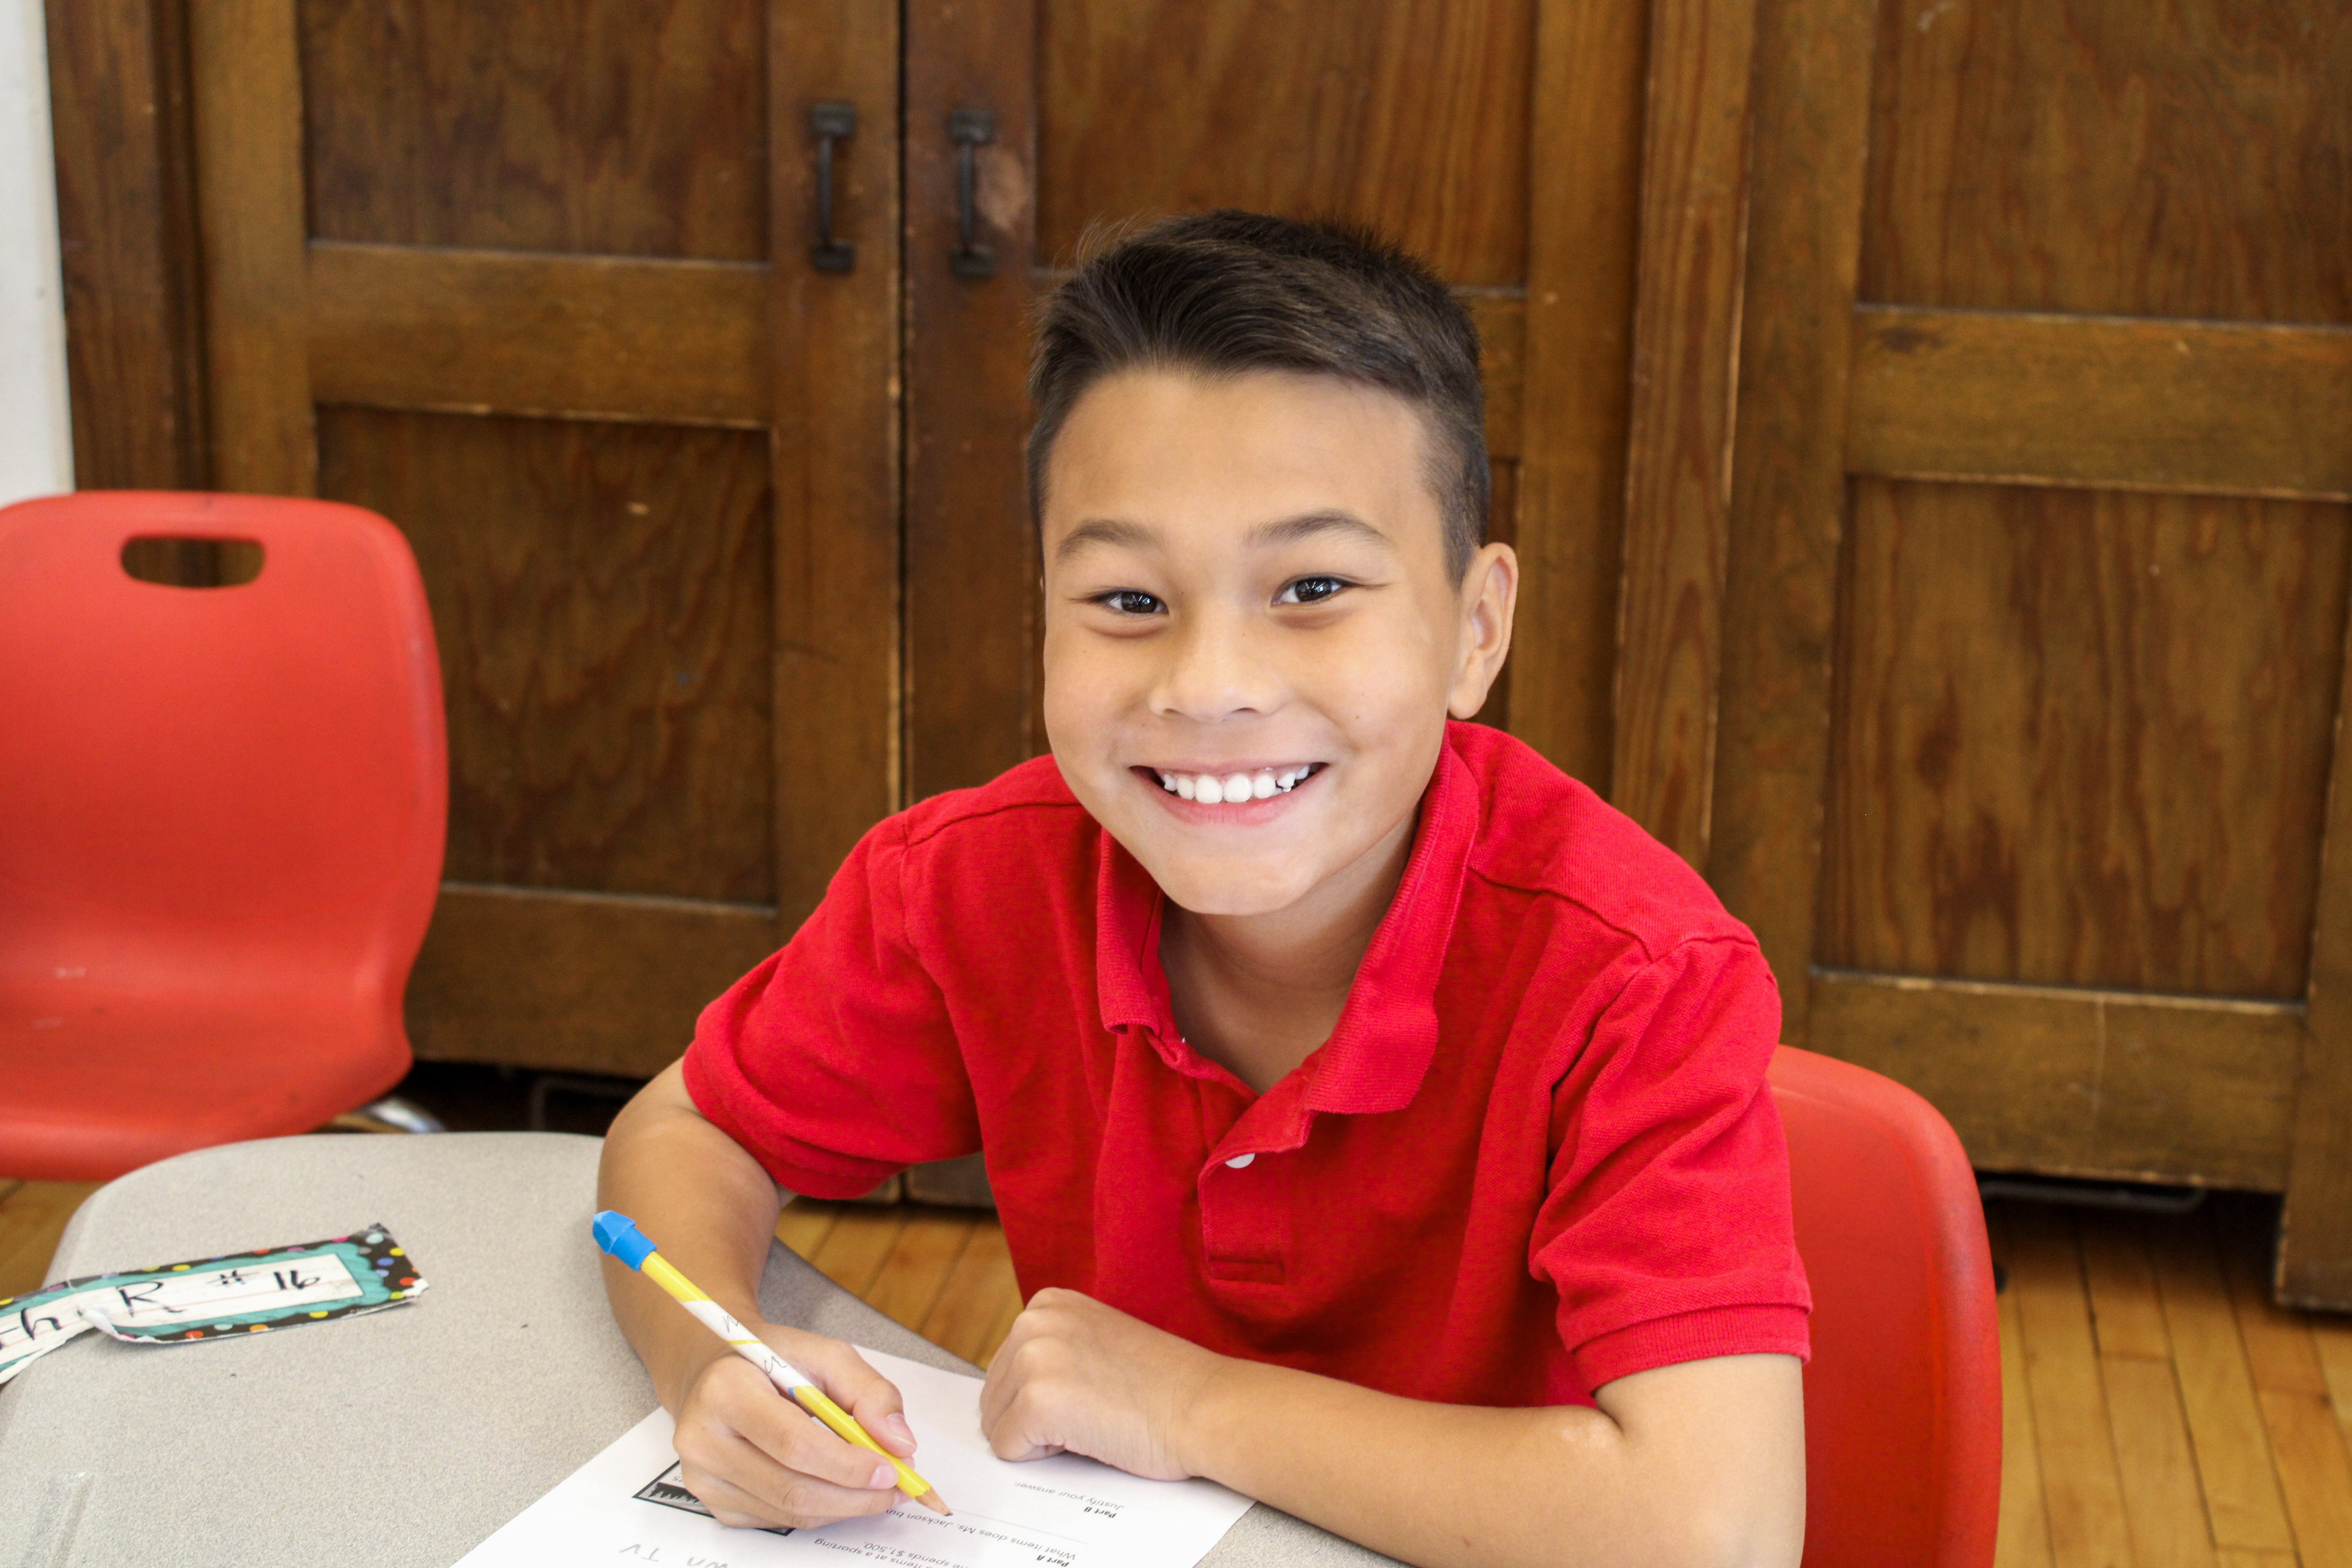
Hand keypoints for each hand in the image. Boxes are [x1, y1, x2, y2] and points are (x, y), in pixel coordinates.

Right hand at [671, 1322, 920, 1528]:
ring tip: (878, 1488)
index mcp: (726, 1391)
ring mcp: (704, 1477)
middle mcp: (704, 1439)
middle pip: (792, 1487)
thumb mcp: (825, 1355)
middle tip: (897, 1485)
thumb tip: (900, 1443)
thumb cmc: (772, 1361)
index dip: (848, 1463)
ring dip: (843, 1507)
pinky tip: (840, 1491)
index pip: (793, 1443)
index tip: (891, 1467)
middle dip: (855, 1494)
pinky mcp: (713, 1502)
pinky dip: (819, 1511)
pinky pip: (777, 1520)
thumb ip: (869, 1392)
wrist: (717, 1374)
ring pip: (788, 1511)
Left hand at [978, 1288, 1225, 1480]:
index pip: (1005, 1367)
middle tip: (1092, 1411)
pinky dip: (1041, 1457)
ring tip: (1091, 1419)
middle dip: (1032, 1417)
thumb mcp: (1096, 1341)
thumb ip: (1053, 1350)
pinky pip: (1007, 1449)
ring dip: (1037, 1436)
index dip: (1042, 1395)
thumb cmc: (1162, 1385)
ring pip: (995, 1423)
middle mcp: (1034, 1320)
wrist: (1202, 1406)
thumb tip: (1010, 1390)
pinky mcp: (1036, 1401)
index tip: (1087, 1392)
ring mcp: (1033, 1358)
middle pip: (994, 1395)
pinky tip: (1087, 1435)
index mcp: (1049, 1303)